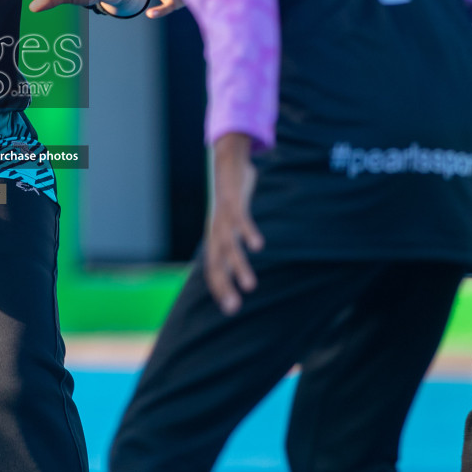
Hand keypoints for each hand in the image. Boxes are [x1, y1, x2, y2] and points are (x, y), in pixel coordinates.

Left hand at [205, 133, 263, 314]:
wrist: (226, 162)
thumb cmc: (231, 198)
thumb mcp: (231, 222)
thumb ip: (235, 241)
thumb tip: (239, 264)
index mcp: (215, 238)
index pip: (213, 268)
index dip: (219, 288)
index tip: (229, 310)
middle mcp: (216, 231)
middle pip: (216, 262)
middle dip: (224, 286)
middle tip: (234, 307)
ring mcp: (223, 217)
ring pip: (228, 246)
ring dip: (238, 266)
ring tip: (250, 286)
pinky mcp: (233, 202)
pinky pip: (240, 220)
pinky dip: (247, 232)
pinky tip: (258, 246)